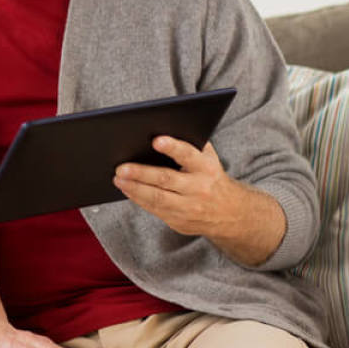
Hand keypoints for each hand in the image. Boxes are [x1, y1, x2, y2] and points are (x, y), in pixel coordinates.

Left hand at [113, 137, 285, 263]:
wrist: (230, 213)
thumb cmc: (211, 177)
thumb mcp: (209, 158)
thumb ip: (190, 143)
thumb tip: (161, 126)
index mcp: (207, 168)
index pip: (189, 155)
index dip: (173, 147)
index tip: (156, 140)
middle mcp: (199, 188)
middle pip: (166, 179)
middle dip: (141, 173)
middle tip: (120, 167)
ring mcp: (189, 208)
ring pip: (157, 198)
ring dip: (134, 188)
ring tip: (117, 179)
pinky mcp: (179, 221)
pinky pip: (154, 209)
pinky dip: (138, 199)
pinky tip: (127, 189)